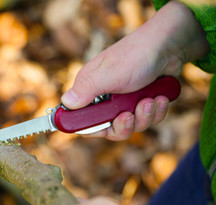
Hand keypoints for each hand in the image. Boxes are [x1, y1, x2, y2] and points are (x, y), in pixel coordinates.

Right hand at [62, 1, 208, 140]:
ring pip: (132, 126)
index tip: (105, 128)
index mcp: (90, 90)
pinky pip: (148, 119)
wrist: (168, 45)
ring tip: (150, 99)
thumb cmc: (135, 55)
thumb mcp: (108, 74)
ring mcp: (125, 102)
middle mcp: (105, 98)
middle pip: (109, 129)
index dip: (92, 128)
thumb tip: (65, 103)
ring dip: (144, 116)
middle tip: (130, 114)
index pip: (82, 120)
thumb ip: (86, 90)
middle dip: (124, 125)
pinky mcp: (142, 103)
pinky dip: (156, 111)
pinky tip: (160, 97)